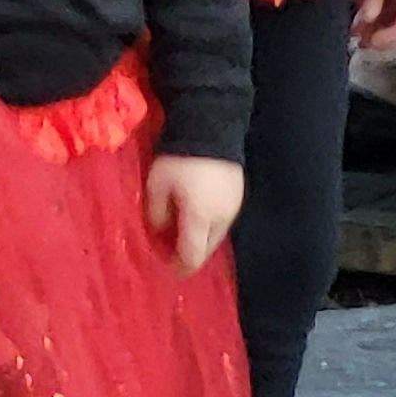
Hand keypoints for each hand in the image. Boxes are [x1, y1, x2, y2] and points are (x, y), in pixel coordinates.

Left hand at [144, 153, 245, 272]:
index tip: (167, 268)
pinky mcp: (238, 195)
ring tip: (180, 233)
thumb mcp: (157, 185)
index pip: (193, 256)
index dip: (180, 267)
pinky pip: (222, 221)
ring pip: (216, 236)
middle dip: (189, 255)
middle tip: (169, 251)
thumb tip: (160, 232)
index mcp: (201, 218)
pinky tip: (195, 217)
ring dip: (199, 240)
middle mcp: (221, 218)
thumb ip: (157, 213)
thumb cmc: (179, 159)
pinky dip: (208, 226)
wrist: (211, 128)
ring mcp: (233, 207)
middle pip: (207, 249)